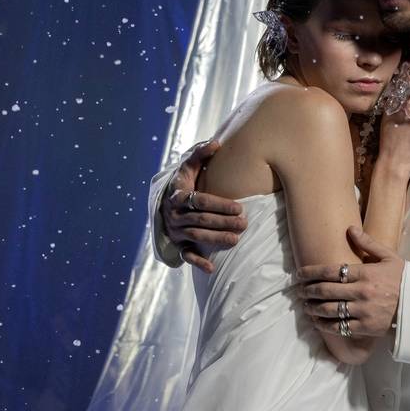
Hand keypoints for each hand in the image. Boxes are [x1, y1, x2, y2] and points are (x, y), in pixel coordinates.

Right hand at [161, 139, 246, 272]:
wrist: (165, 203)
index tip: (239, 207)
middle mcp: (175, 214)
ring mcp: (176, 231)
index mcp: (177, 195)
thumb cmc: (184, 183)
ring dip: (217, 239)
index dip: (219, 204)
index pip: (198, 200)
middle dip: (223, 222)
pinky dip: (198, 262)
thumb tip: (216, 143)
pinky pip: (186, 255)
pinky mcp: (178, 244)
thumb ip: (200, 154)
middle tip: (244, 224)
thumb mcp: (188, 167)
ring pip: (197, 236)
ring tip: (237, 239)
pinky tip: (212, 268)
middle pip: (201, 220)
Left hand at [294, 227, 404, 336]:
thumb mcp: (390, 257)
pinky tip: (318, 321)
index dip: (310, 272)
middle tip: (299, 290)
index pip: (330, 271)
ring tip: (306, 305)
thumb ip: (368, 243)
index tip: (299, 274)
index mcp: (366, 273)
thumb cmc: (404, 279)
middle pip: (325, 290)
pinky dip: (325, 325)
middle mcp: (362, 292)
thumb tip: (350, 228)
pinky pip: (340, 327)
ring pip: (329, 310)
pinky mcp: (366, 327)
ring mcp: (363, 311)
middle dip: (307, 290)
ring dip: (313, 308)